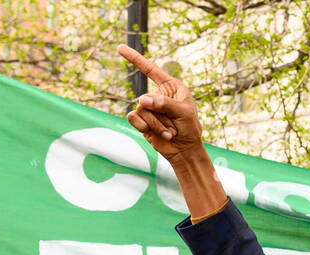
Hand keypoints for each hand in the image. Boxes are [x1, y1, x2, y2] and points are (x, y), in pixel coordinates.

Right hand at [117, 46, 203, 163]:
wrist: (184, 151)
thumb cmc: (190, 129)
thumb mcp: (183, 113)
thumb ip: (164, 104)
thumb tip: (142, 101)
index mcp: (171, 87)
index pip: (150, 69)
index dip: (135, 59)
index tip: (119, 48)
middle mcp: (158, 95)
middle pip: (146, 98)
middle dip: (161, 116)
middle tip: (174, 127)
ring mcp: (149, 108)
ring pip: (141, 110)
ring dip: (156, 124)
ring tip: (169, 132)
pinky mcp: (142, 120)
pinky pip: (133, 118)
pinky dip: (145, 127)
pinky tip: (158, 134)